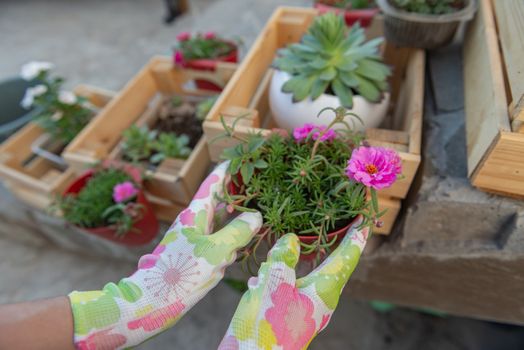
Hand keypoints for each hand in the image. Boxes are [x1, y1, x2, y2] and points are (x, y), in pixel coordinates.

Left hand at [69, 162, 261, 348]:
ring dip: (235, 220)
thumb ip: (238, 231)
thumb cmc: (181, 274)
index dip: (228, 170)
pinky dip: (229, 241)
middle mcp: (194, 222)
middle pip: (219, 201)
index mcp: (196, 214)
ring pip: (219, 223)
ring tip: (256, 215)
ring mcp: (193, 239)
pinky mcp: (194, 256)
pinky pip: (216, 241)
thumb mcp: (215, 251)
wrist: (151, 303)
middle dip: (238, 196)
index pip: (213, 183)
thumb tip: (255, 216)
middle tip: (259, 189)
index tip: (242, 158)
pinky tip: (239, 247)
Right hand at [218, 216, 368, 349]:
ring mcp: (306, 309)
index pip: (346, 256)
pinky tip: (260, 278)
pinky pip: (289, 288)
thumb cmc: (267, 326)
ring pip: (309, 276)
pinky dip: (279, 276)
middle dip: (337, 243)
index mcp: (324, 290)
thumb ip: (283, 258)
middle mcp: (321, 300)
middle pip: (333, 264)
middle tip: (344, 223)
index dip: (356, 235)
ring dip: (303, 259)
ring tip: (300, 243)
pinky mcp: (290, 316)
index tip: (365, 217)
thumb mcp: (273, 284)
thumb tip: (291, 240)